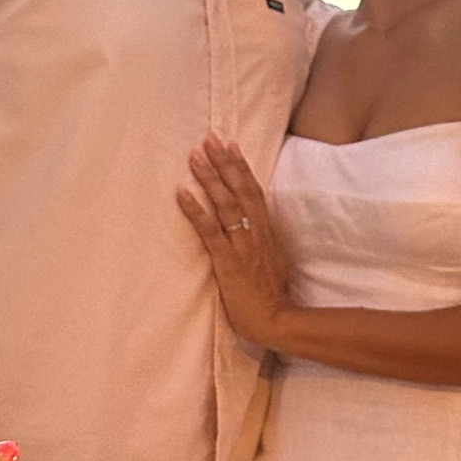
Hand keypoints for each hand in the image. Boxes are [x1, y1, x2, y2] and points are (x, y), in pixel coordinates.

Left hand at [178, 135, 294, 351]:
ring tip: (195, 156)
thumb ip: (262, 243)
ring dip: (209, 178)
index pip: (254, 192)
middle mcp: (256, 233)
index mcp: (267, 232)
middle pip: (240, 190)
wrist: (280, 322)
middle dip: (224, 163)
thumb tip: (253, 230)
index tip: (231, 145)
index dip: (242, 168)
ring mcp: (242, 246)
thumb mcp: (273, 262)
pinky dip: (195, 211)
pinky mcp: (228, 262)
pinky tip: (181, 194)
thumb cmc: (274, 297)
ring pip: (225, 204)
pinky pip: (210, 231)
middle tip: (209, 139)